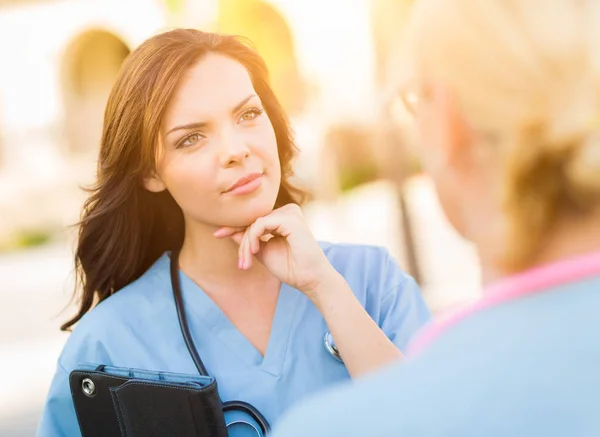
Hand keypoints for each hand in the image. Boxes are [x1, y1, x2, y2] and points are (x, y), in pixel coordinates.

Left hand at [213, 203, 338, 297]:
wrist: (309, 279)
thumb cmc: (290, 268)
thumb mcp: (263, 252)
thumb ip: (249, 241)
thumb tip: (230, 231)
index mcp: (283, 218)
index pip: (254, 220)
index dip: (234, 226)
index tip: (217, 234)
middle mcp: (287, 211)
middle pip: (252, 221)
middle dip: (242, 242)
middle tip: (242, 263)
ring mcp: (289, 213)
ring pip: (254, 223)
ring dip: (247, 243)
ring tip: (247, 262)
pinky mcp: (289, 218)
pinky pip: (260, 224)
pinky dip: (253, 238)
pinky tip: (255, 252)